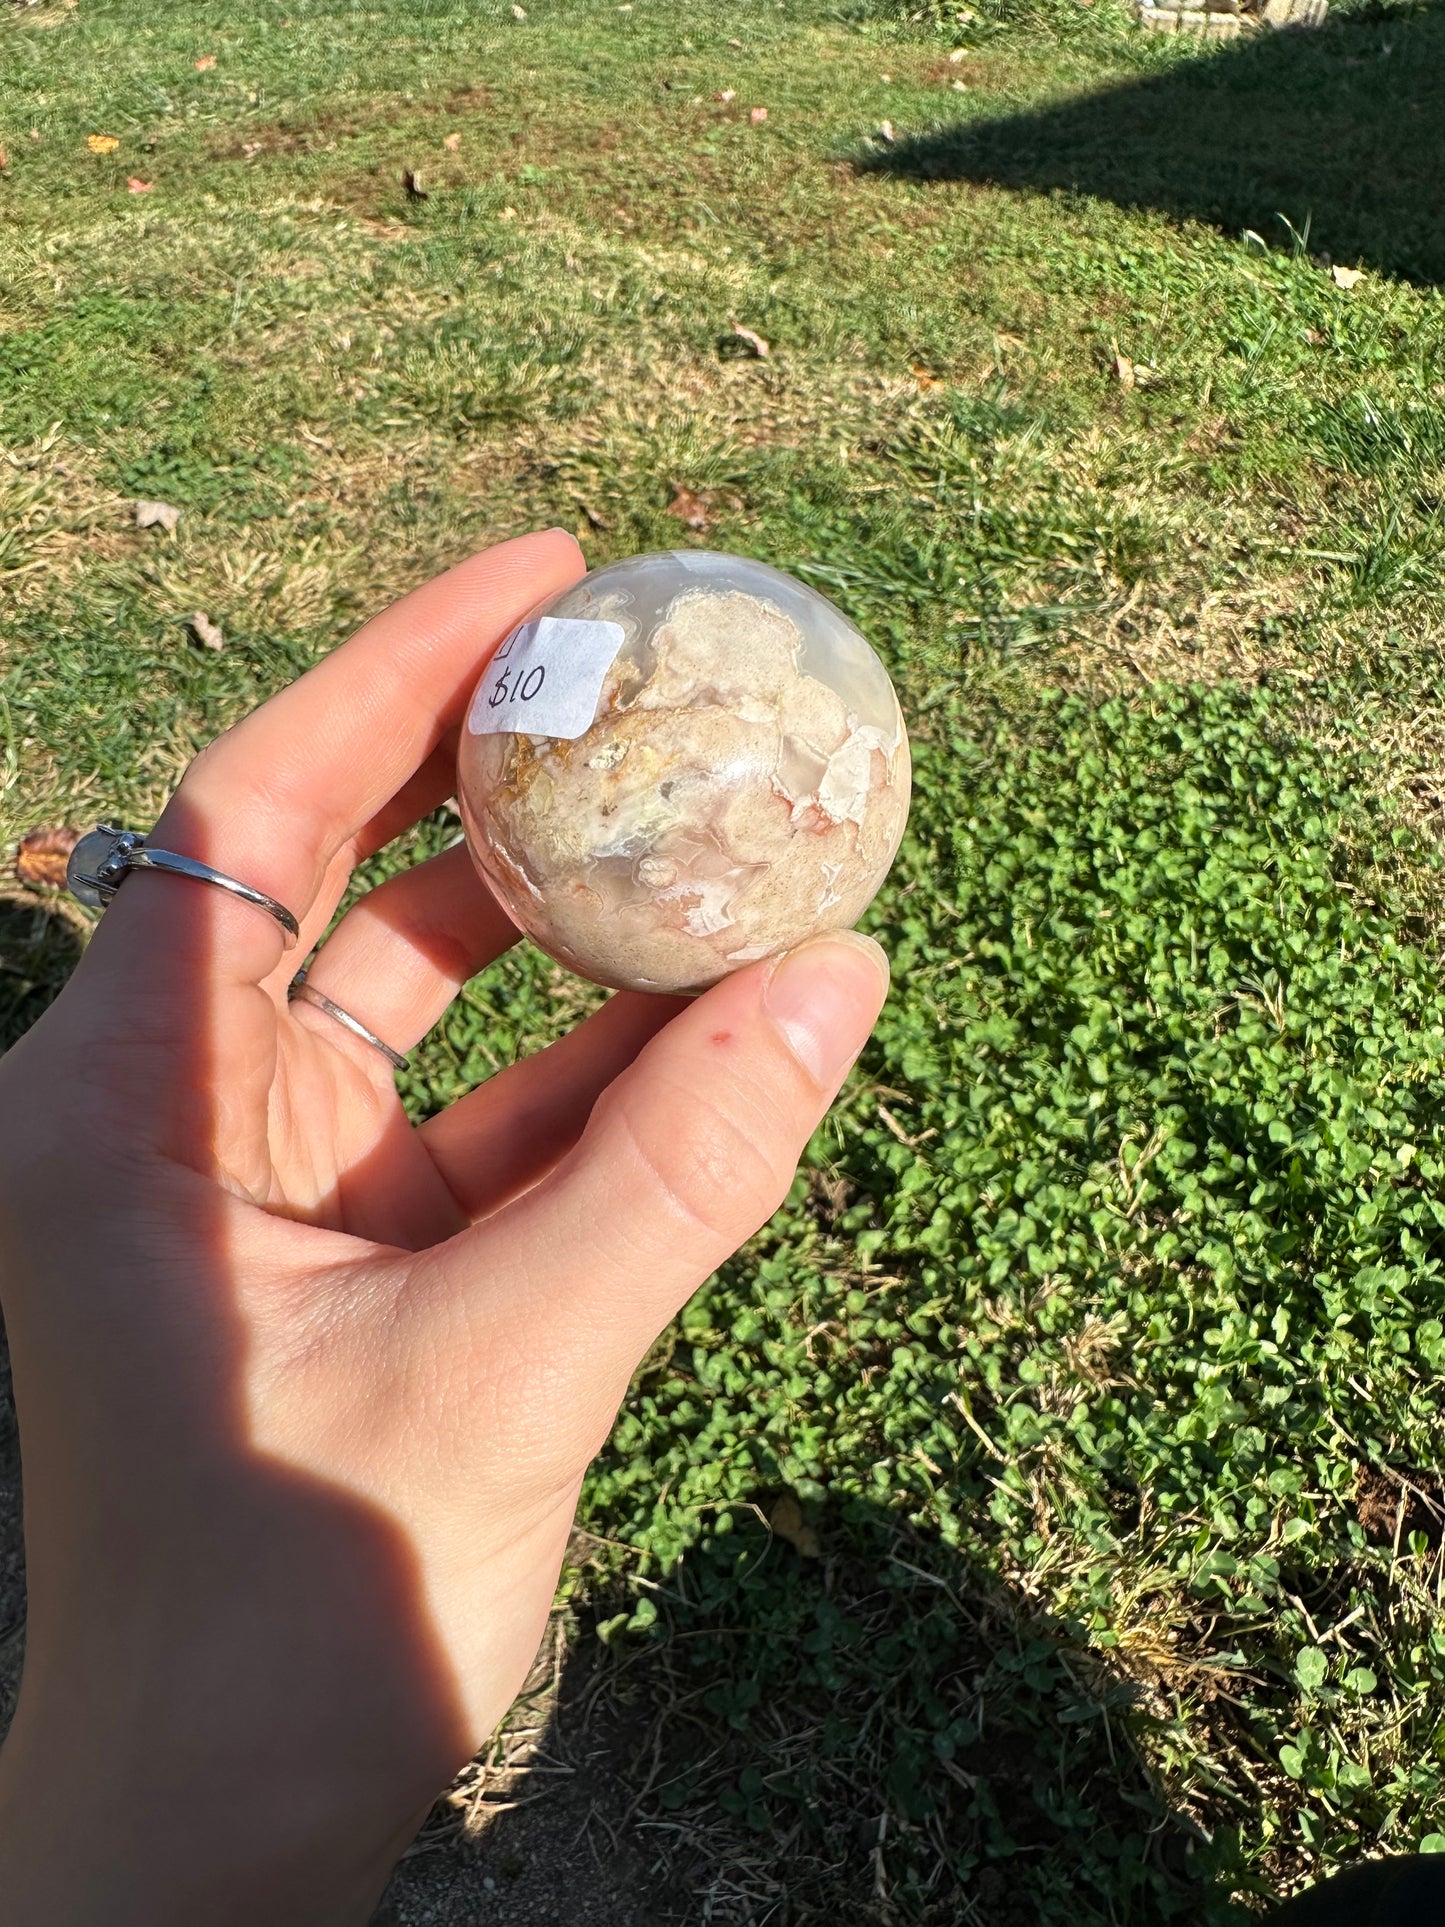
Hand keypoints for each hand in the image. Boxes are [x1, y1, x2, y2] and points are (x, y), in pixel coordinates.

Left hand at [0, 532, 889, 1926]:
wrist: (220, 1831)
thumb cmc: (293, 1620)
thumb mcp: (508, 1377)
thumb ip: (677, 1178)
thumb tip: (838, 978)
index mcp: (125, 1112)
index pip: (251, 817)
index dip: (393, 673)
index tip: (540, 582)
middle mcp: (178, 1118)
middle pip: (336, 875)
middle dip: (483, 769)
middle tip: (631, 668)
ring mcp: (267, 1186)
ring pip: (422, 1001)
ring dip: (562, 929)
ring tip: (701, 825)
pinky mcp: (349, 1252)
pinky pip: (480, 1117)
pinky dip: (589, 1071)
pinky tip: (715, 1016)